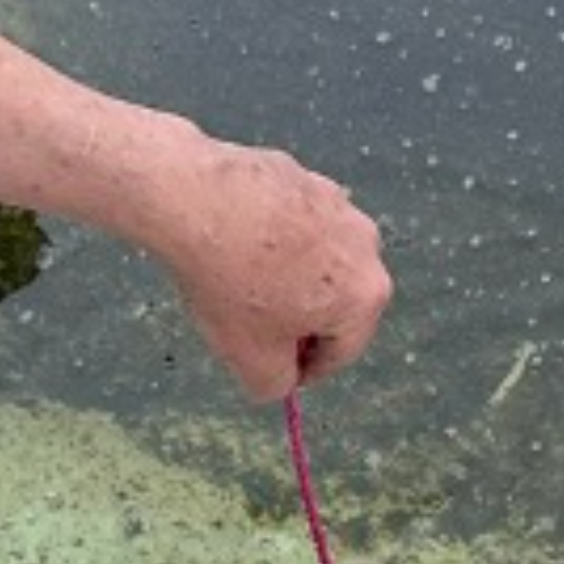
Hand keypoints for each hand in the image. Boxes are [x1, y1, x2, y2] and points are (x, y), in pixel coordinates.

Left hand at [134, 123, 391, 399]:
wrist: (196, 200)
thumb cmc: (231, 284)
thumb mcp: (250, 360)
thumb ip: (276, 385)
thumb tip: (281, 380)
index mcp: (366, 295)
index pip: (342, 352)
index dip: (303, 370)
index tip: (272, 371)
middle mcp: (366, 246)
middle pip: (334, 301)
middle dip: (297, 320)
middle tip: (252, 328)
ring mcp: (336, 204)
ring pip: (315, 260)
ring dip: (286, 278)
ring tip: (238, 283)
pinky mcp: (304, 177)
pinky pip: (292, 224)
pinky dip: (271, 240)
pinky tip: (232, 246)